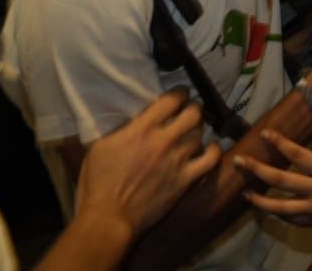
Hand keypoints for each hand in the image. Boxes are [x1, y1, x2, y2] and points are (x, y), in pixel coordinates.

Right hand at [73, 90, 220, 242]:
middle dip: (193, 108)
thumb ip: (122, 129)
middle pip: (194, 113)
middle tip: (189, 111)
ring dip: (198, 130)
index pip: (172, 99)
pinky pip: (211, 159)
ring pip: (200, 134)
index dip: (180, 93)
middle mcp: (164, 140)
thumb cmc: (97, 184)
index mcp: (142, 129)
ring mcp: (178, 160)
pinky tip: (210, 148)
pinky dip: (213, 150)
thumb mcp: (100, 147)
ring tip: (193, 131)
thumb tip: (135, 118)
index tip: (180, 94)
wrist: (108, 218)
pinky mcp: (186, 180)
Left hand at [234, 117, 311, 236]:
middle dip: (258, 170)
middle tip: (239, 162)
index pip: (298, 155)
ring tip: (245, 195)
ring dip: (260, 200)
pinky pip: (293, 220)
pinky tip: (270, 212)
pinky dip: (280, 216)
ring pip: (280, 206)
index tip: (265, 134)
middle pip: (280, 179)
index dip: (281, 144)